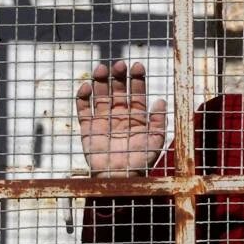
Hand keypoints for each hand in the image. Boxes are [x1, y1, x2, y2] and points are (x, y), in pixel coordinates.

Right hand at [76, 60, 167, 175]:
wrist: (120, 178)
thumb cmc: (141, 162)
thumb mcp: (155, 141)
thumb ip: (159, 121)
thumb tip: (161, 101)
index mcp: (136, 115)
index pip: (136, 91)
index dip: (137, 78)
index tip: (137, 66)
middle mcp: (119, 114)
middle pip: (117, 89)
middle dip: (118, 76)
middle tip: (119, 65)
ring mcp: (102, 120)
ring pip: (100, 95)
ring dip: (100, 81)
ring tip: (100, 69)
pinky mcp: (87, 128)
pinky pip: (83, 110)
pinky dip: (83, 98)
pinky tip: (85, 87)